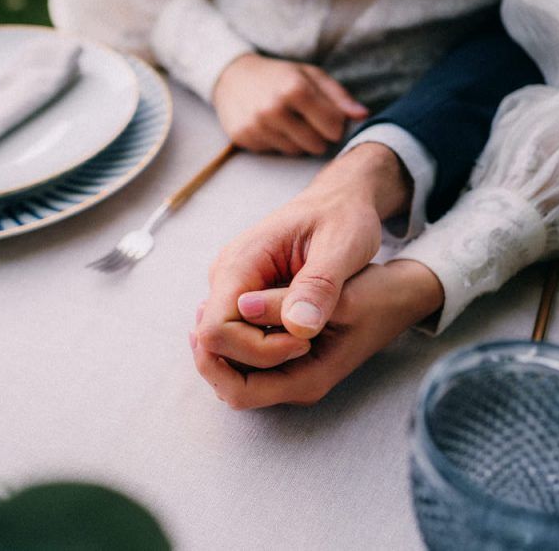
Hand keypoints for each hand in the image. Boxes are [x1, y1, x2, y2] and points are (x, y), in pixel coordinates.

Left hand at [192, 260, 443, 409]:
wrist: (403, 294)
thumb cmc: (377, 296)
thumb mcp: (340, 295)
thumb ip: (292, 302)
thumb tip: (242, 307)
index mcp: (308, 378)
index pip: (239, 391)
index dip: (214, 360)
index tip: (206, 320)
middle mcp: (298, 383)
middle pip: (231, 385)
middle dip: (211, 353)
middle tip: (201, 311)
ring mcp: (295, 371)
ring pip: (238, 370)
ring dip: (222, 343)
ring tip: (214, 303)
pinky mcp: (292, 356)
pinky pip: (250, 355)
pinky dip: (236, 334)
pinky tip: (233, 305)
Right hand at [199, 142, 411, 342]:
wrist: (338, 201)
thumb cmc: (343, 218)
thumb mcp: (342, 247)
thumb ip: (318, 286)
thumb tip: (298, 328)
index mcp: (240, 262)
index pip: (217, 330)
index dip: (256, 350)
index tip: (303, 343)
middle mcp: (225, 275)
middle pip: (216, 343)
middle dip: (261, 357)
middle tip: (308, 344)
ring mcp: (231, 286)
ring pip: (227, 344)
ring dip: (264, 355)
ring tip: (307, 338)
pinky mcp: (243, 295)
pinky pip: (240, 335)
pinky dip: (267, 347)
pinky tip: (299, 337)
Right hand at [212, 54, 368, 155]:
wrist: (232, 76)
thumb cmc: (279, 75)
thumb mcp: (311, 76)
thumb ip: (339, 97)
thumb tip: (363, 116)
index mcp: (295, 88)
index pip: (333, 127)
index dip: (336, 125)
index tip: (330, 119)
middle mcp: (273, 108)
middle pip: (316, 144)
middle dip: (319, 136)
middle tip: (310, 121)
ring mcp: (256, 125)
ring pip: (295, 151)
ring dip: (298, 140)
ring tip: (290, 121)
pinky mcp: (244, 137)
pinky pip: (274, 151)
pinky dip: (278, 142)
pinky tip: (272, 126)